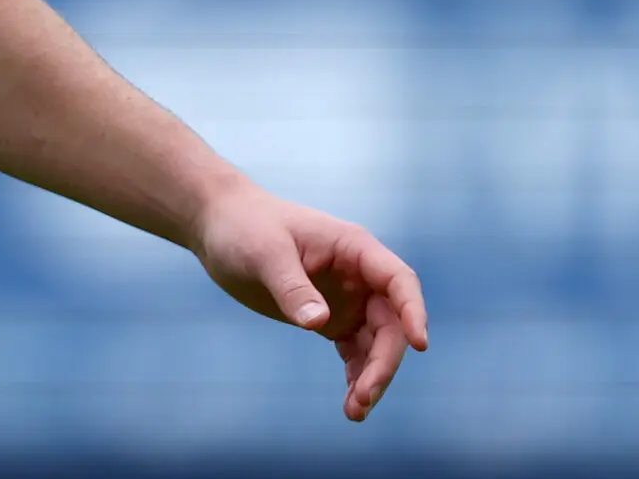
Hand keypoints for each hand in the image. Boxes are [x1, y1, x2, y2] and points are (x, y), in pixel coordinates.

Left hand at [194, 180, 429, 421]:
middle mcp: (358, 275)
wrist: (219, 226)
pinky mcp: (328, 317)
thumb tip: (319, 323)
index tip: (420, 344)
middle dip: (384, 362)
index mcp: (353, 247)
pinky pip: (354, 351)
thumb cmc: (244, 226)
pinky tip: (351, 403)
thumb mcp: (264, 253)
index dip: (413, 311)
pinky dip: (356, 375)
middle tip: (364, 399)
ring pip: (376, 343)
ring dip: (372, 376)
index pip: (398, 281)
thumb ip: (293, 287)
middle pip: (391, 323)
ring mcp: (347, 298)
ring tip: (355, 413)